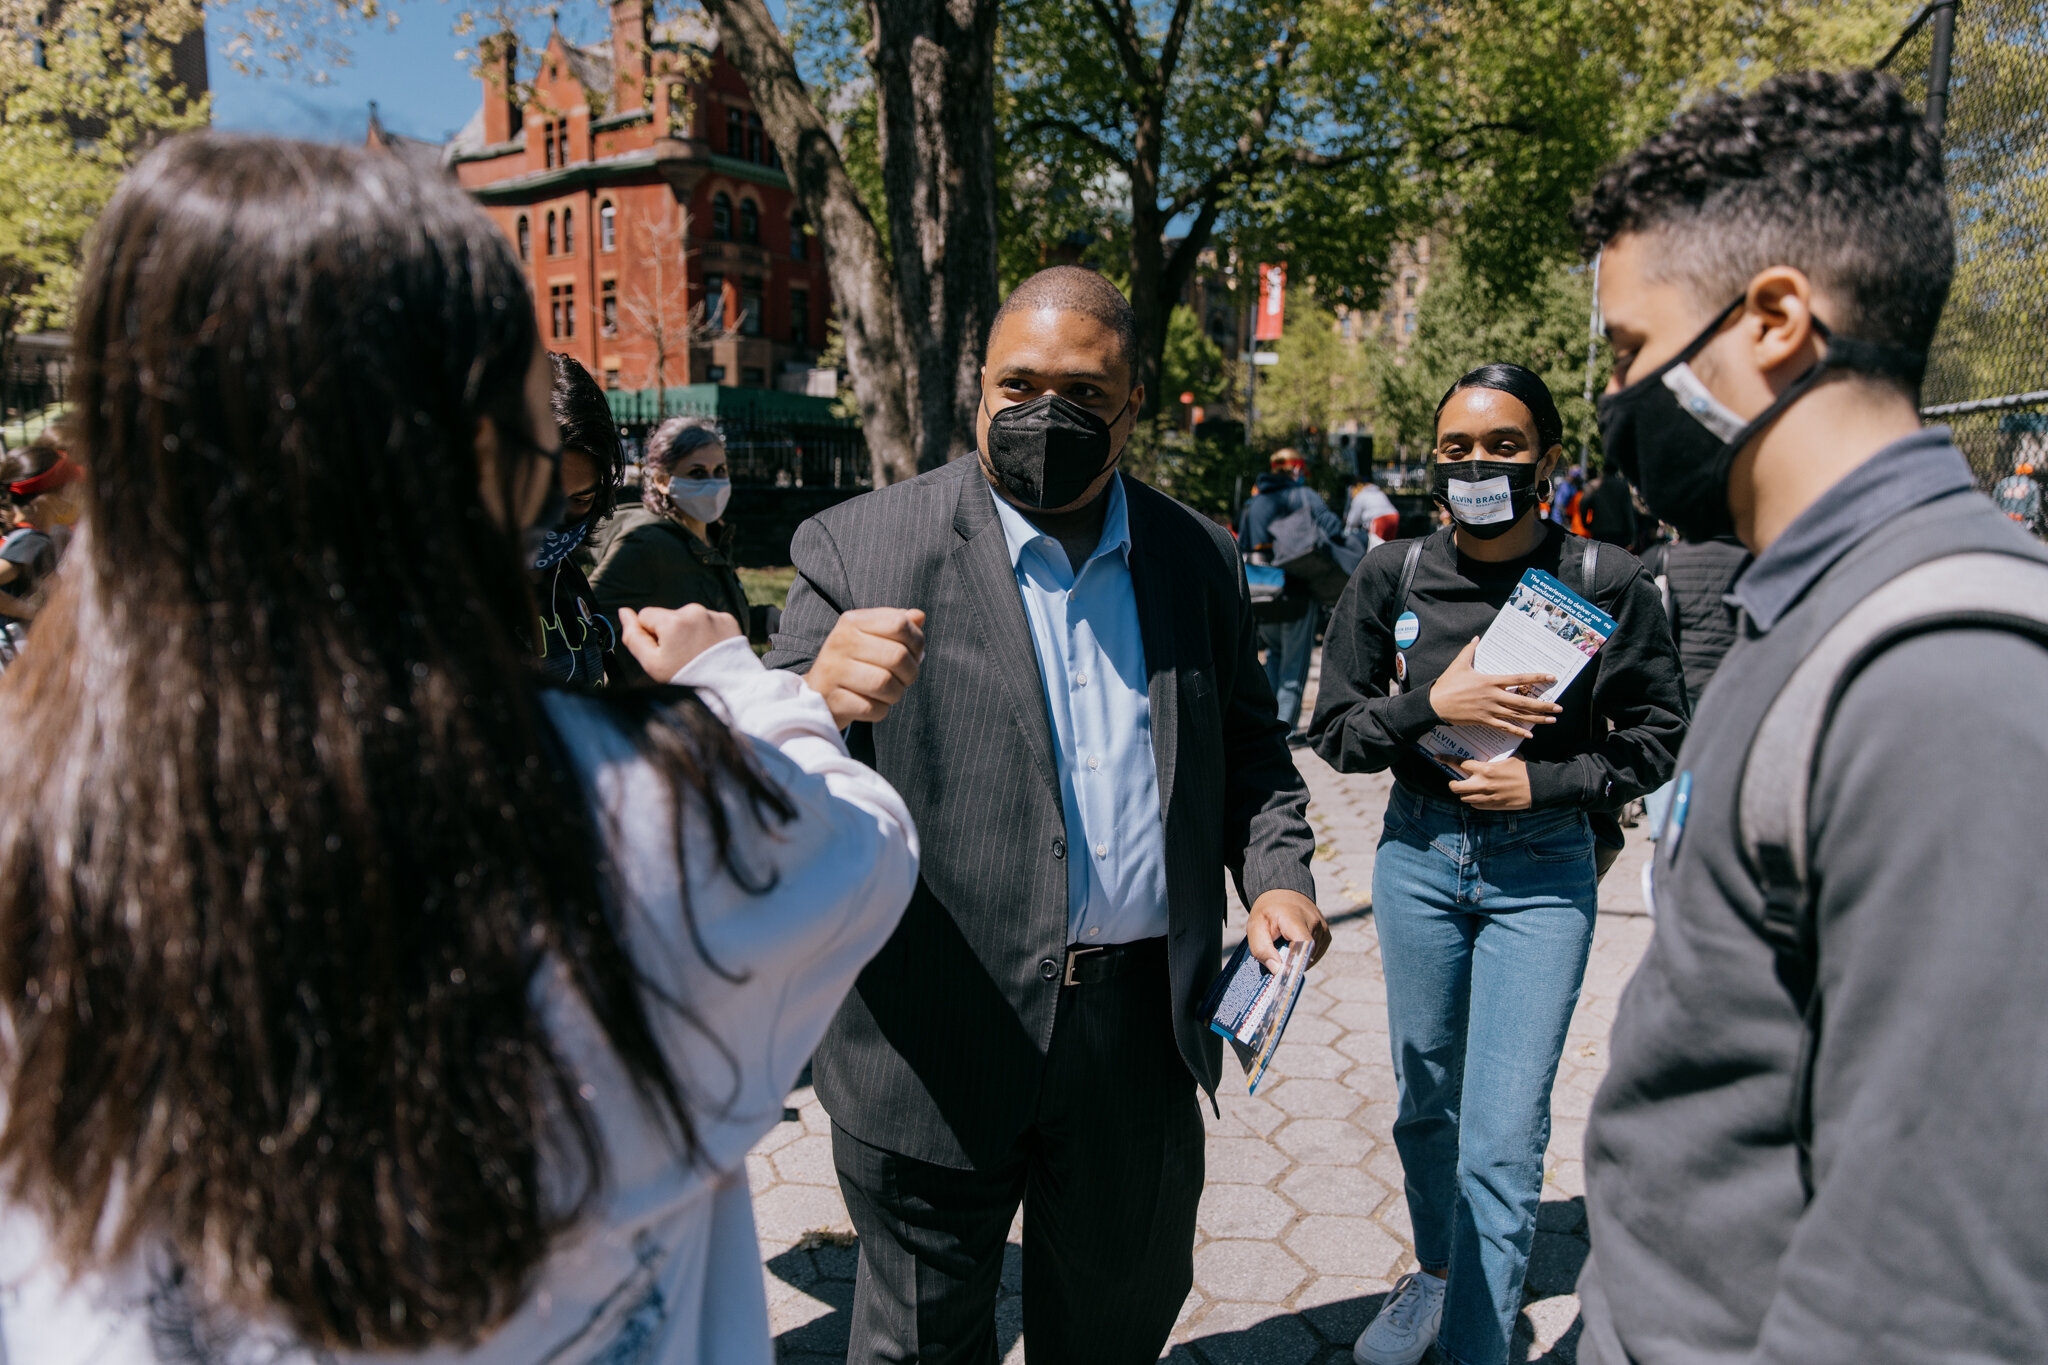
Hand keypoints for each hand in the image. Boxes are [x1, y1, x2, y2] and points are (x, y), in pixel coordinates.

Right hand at [619, 604, 741, 681]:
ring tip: (698, 656)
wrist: (728, 690)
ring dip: (689, 633)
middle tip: (682, 658)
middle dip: (671, 634)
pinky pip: (708, 622)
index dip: (650, 636)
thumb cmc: (687, 680)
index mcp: (672, 621)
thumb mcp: (652, 664)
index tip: (663, 653)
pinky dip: (707, 634)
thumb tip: (624, 612)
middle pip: (668, 617)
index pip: (645, 615)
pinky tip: (711, 651)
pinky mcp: (728, 620)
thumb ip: (633, 637)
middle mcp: (694, 611)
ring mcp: (713, 615)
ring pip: (688, 619)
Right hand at [805, 607, 926, 727]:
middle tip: (903, 678)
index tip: (913, 653)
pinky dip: (880, 710)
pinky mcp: (834, 700)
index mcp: (852, 621)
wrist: (816, 694)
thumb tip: (919, 616)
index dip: (916, 641)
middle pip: (898, 655)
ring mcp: (834, 671)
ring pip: (887, 683)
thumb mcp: (872, 637)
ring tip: (888, 692)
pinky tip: (870, 704)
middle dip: (910, 672)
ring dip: (896, 693)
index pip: (899, 623)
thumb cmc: (853, 663)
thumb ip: (897, 625)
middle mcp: (840, 641)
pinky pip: (874, 708)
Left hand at [1245, 889, 1330, 969]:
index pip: (1304, 945)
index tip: (1283, 975)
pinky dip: (1303, 956)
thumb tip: (1277, 970)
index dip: (1295, 963)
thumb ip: (1262, 949)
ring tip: (1284, 948)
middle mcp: (1315, 923)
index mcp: (1296, 919)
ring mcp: (1323, 929)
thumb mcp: (1255, 927)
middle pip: (1305, 955)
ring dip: (1297, 959)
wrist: (1282, 895)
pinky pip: (1315, 954)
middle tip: (1277, 963)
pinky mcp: (1326, 935)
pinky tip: (1293, 947)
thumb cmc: (1267, 912)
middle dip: (1291, 963)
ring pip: (1310, 957)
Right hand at [1428, 638, 1561, 737]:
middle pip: (1523, 701)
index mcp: (1490, 681)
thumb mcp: (1459, 664)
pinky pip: (1504, 727)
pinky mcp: (1484, 720)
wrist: (1434, 704)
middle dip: (1543, 705)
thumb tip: (1477, 638)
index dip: (1536, 678)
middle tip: (1559, 707)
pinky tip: (1530, 734)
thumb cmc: (1447, 683)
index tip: (1551, 677)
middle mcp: (1493, 696)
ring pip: (1518, 715)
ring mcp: (1490, 710)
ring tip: (1551, 720)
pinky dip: (1518, 731)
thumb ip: (1470, 650)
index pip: (1519, 679)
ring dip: (1536, 719)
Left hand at [1448, 755, 1532, 810]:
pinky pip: (1475, 805)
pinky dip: (1475, 801)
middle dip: (1453, 783)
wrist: (1537, 787)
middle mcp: (1483, 784)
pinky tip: (1480, 796)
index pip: (1460, 764)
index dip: (1447, 760)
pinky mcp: (1493, 806)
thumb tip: (1482, 757)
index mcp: (1486, 769)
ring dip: (1464, 792)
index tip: (1437, 758)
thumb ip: (1492, 760)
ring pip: (1464, 798)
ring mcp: (1487, 797)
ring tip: (1469, 788)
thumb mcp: (1508, 759)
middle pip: (1456, 787)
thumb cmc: (1524, 770)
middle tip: (1456, 780)